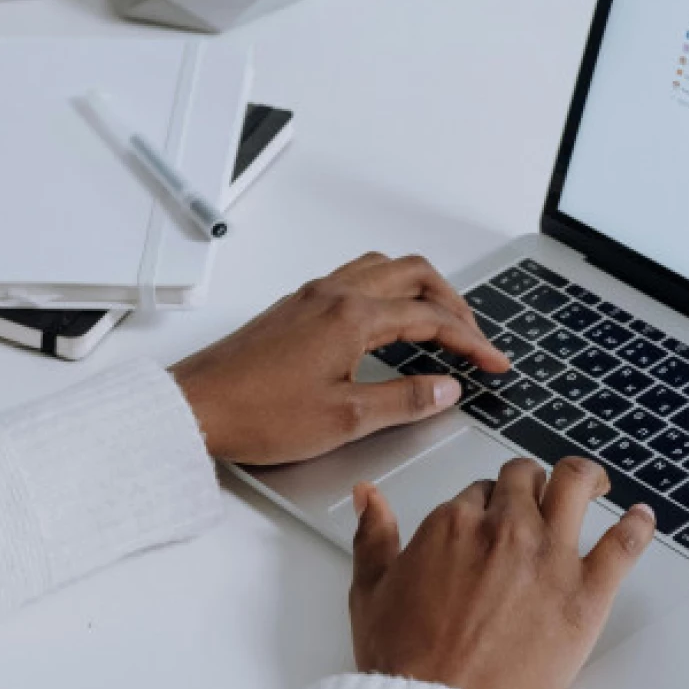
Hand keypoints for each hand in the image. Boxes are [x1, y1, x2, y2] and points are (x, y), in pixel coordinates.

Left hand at [171, 254, 508, 465]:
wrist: (195, 407)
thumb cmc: (257, 414)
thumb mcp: (345, 420)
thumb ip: (403, 401)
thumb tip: (445, 389)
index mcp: (352, 317)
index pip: (430, 317)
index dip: (471, 341)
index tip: (493, 362)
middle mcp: (332, 295)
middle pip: (413, 275)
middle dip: (452, 302)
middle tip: (472, 337)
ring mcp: (309, 297)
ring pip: (381, 269)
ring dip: (417, 289)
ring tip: (436, 322)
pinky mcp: (292, 309)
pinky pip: (353, 280)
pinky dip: (384, 291)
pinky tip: (383, 323)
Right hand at [348, 457, 655, 688]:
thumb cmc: (404, 663)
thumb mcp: (370, 591)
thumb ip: (372, 536)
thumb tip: (369, 497)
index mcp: (452, 525)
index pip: (478, 492)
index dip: (484, 505)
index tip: (488, 520)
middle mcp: (504, 530)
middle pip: (525, 481)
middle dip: (528, 485)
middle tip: (536, 497)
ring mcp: (549, 558)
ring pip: (574, 487)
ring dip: (584, 478)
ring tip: (591, 482)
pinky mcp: (586, 594)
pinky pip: (624, 544)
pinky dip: (638, 525)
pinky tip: (642, 519)